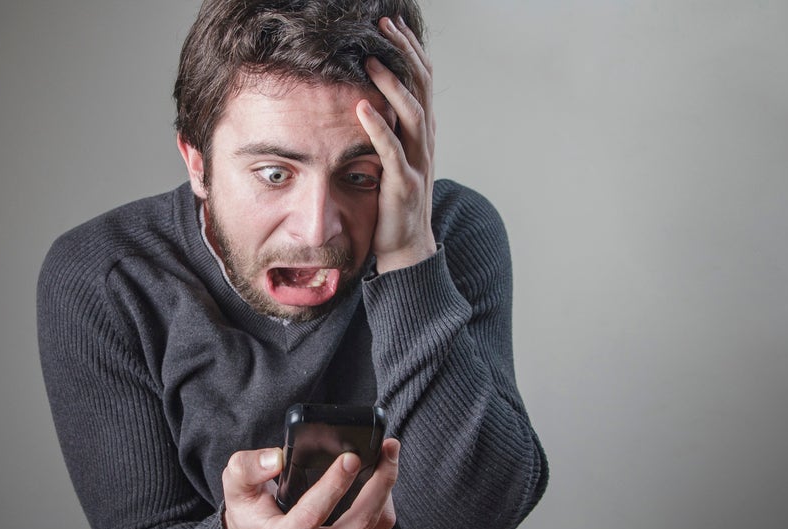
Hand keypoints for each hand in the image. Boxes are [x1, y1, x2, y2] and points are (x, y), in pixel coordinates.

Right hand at [222, 439, 399, 528]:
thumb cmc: (251, 509)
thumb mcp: (236, 484)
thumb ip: (248, 467)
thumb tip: (277, 459)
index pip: (312, 515)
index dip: (334, 484)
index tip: (352, 457)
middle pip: (356, 524)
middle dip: (378, 484)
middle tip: (388, 449)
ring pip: (374, 528)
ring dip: (386, 491)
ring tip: (388, 458)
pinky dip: (384, 505)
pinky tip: (381, 482)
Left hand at [357, 16, 436, 273]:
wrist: (405, 246)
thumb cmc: (393, 200)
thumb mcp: (393, 156)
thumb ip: (389, 128)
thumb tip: (371, 97)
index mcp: (422, 132)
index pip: (422, 80)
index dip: (410, 50)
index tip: (393, 24)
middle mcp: (425, 142)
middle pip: (421, 87)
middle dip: (405, 54)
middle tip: (386, 26)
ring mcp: (418, 162)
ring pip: (412, 114)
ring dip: (392, 85)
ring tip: (372, 60)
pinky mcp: (404, 184)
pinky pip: (393, 151)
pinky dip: (378, 127)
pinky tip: (362, 108)